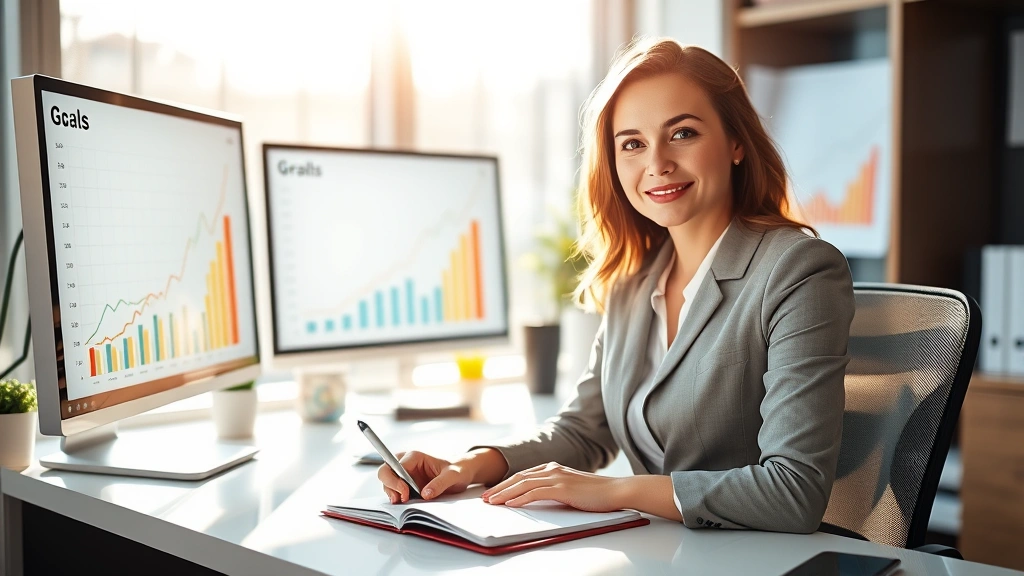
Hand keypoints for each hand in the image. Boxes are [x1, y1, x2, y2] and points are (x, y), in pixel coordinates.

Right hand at [377, 448, 507, 503]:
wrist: (461, 474)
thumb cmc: (457, 470)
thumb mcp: (453, 476)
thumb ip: (440, 483)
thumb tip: (425, 494)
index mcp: (416, 456)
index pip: (397, 465)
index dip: (397, 481)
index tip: (405, 494)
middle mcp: (407, 463)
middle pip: (385, 471)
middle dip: (389, 485)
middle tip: (398, 499)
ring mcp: (405, 474)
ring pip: (387, 482)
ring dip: (391, 493)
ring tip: (402, 503)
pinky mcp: (406, 484)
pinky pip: (394, 490)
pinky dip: (395, 497)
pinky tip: (404, 503)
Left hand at [480, 462, 626, 512]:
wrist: (615, 490)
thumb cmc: (595, 493)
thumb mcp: (570, 488)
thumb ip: (554, 489)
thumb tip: (537, 497)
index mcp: (553, 468)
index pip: (523, 475)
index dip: (506, 484)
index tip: (493, 492)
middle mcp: (552, 469)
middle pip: (518, 477)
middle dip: (499, 488)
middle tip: (484, 498)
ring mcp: (557, 477)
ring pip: (523, 484)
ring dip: (504, 494)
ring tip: (491, 502)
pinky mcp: (562, 488)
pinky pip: (535, 493)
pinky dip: (520, 498)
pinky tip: (511, 504)